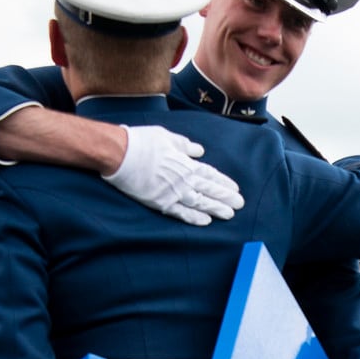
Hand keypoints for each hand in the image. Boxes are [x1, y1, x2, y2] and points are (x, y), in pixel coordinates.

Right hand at [104, 125, 245, 225]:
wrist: (119, 154)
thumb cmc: (142, 141)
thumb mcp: (167, 137)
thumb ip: (184, 145)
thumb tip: (199, 150)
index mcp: (185, 163)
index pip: (210, 174)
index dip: (223, 182)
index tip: (235, 188)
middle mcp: (183, 180)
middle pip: (209, 190)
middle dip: (225, 197)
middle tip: (240, 204)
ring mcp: (173, 193)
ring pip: (200, 203)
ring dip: (216, 209)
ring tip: (229, 215)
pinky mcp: (160, 203)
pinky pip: (181, 213)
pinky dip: (194, 218)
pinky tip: (206, 222)